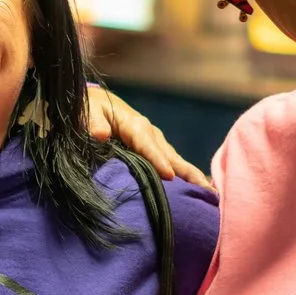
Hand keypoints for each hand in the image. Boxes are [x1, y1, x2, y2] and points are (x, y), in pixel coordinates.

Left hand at [84, 85, 209, 187]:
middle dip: (187, 172)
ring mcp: (155, 140)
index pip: (148, 146)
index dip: (158, 161)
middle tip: (206, 189)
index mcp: (135, 125)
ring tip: (209, 192)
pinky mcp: (154, 147)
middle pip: (170, 155)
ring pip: (175, 160)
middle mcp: (150, 133)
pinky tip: (196, 187)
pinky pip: (171, 161)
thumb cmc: (88, 109)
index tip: (169, 176)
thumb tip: (100, 134)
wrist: (95, 102)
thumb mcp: (86, 112)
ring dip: (191, 175)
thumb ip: (93, 123)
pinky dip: (184, 174)